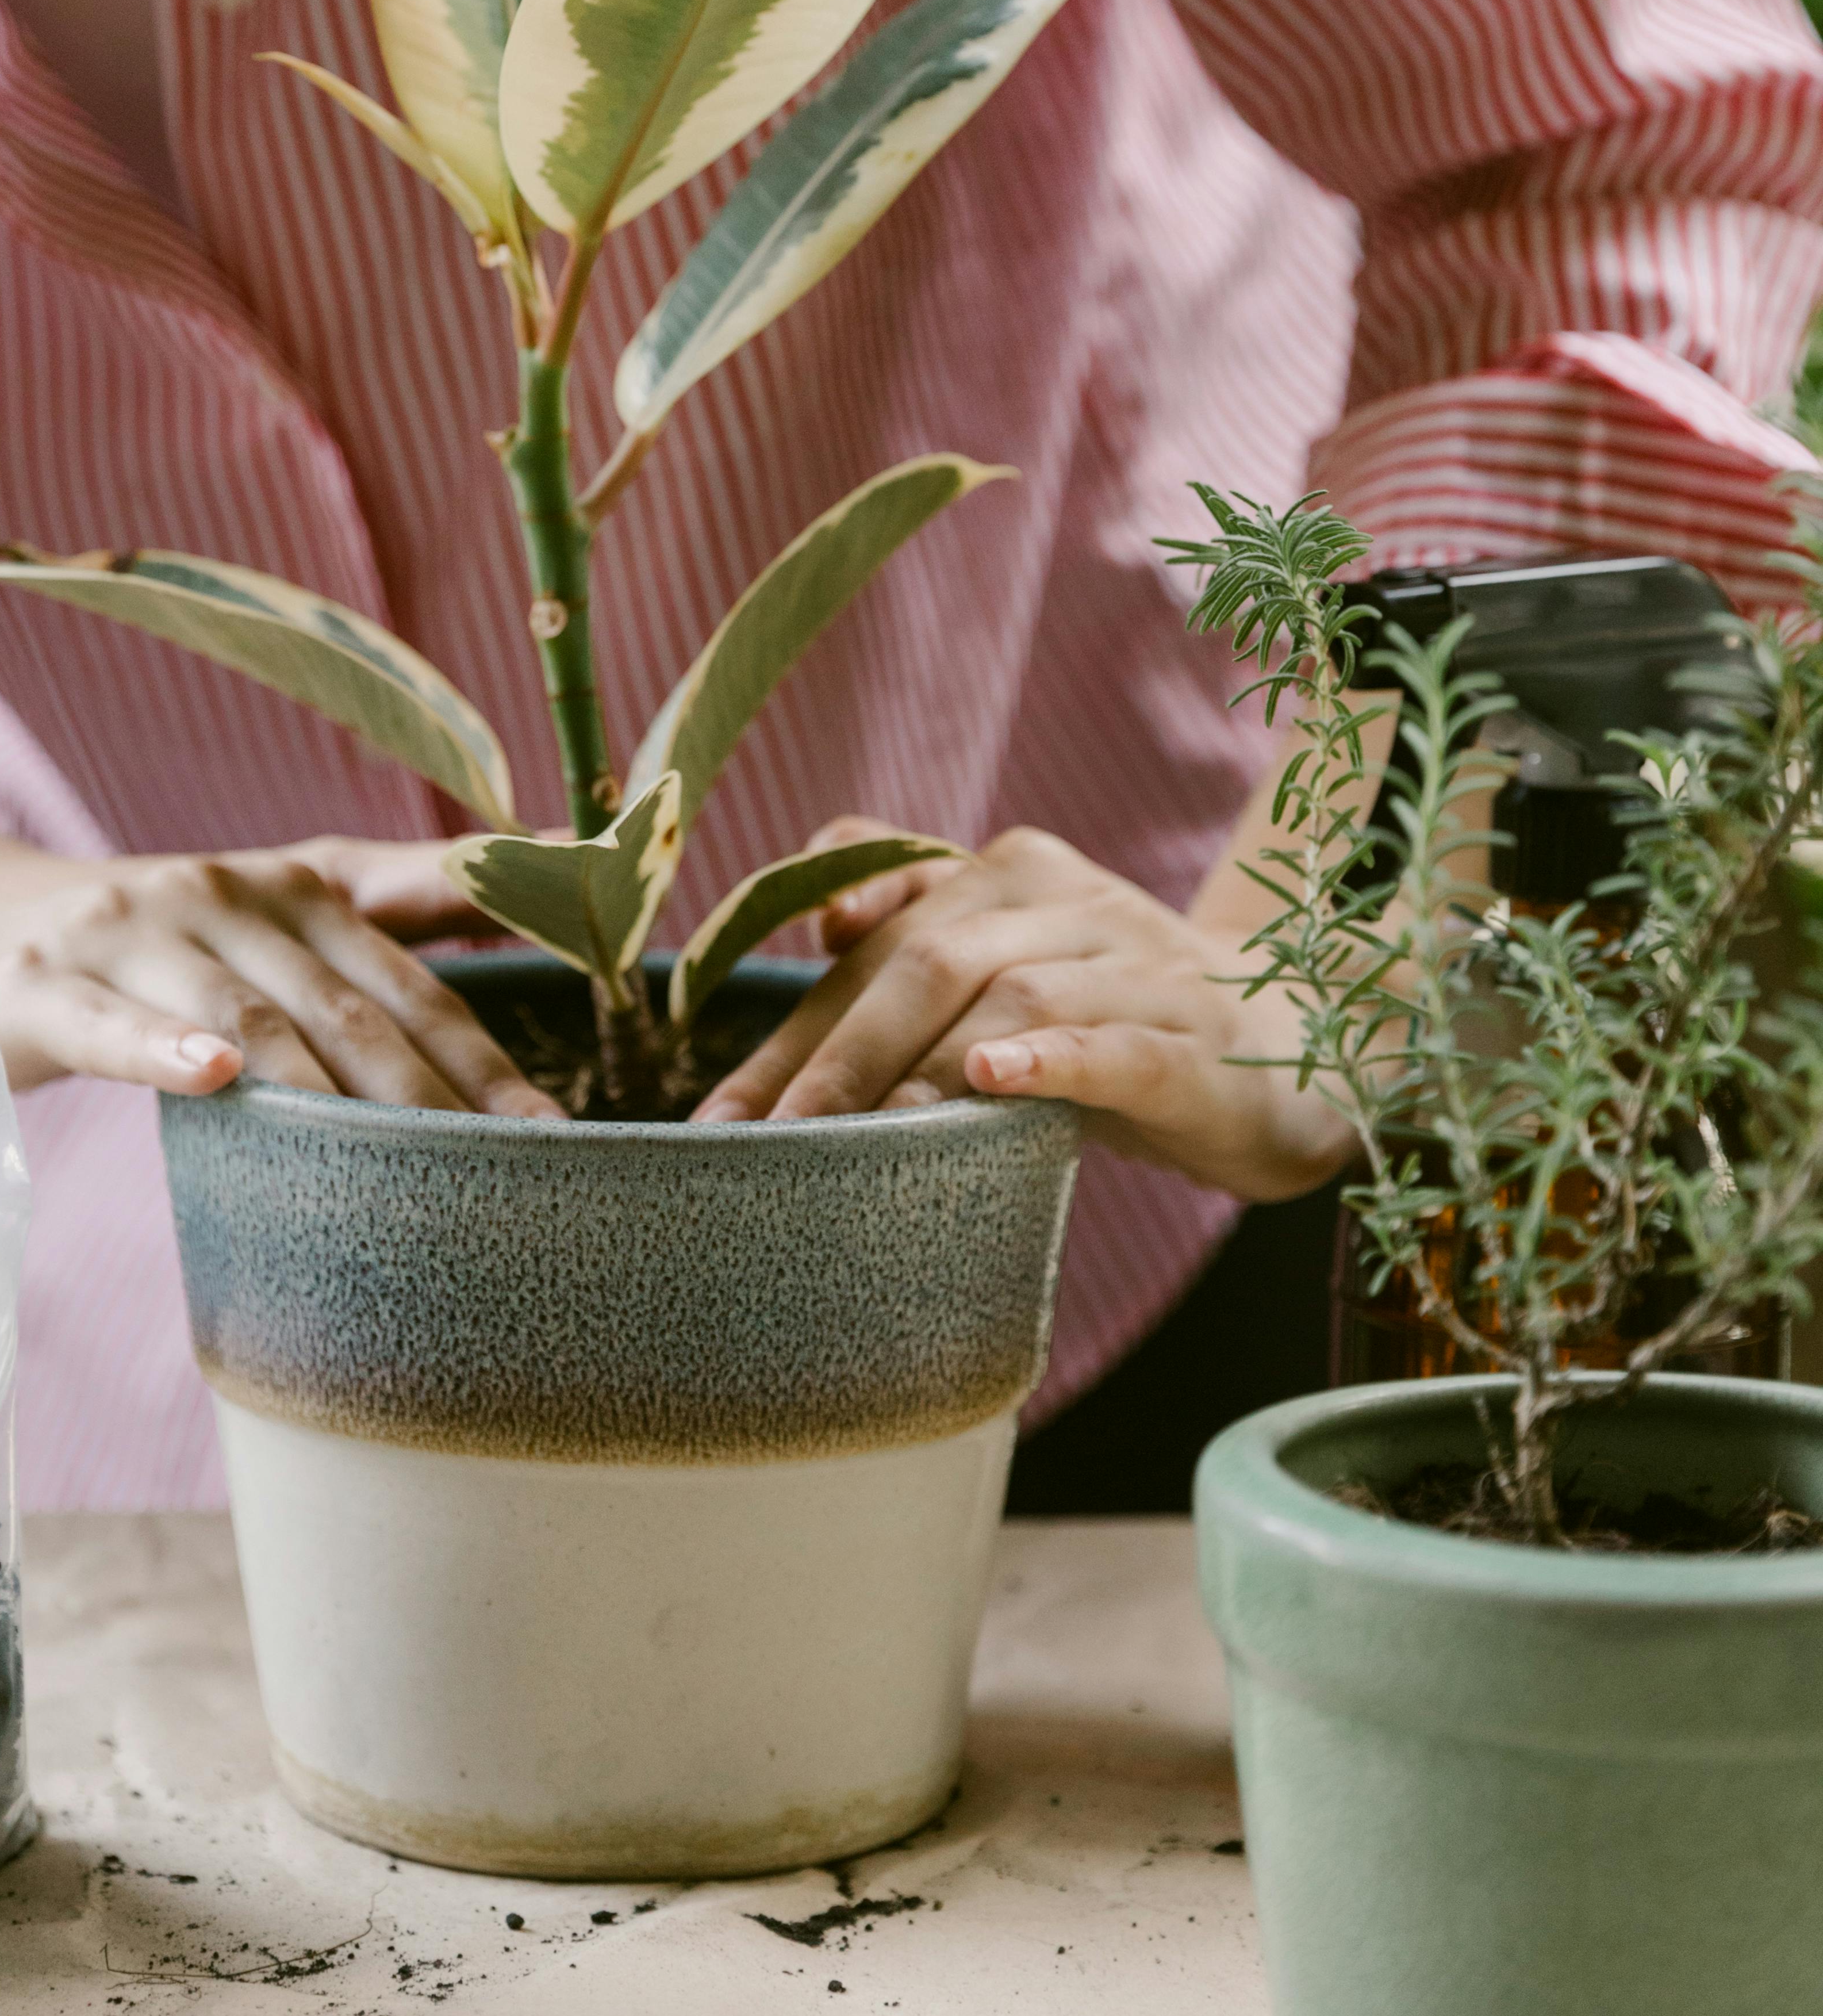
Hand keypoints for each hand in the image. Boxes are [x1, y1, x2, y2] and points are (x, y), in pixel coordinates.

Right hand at [0, 834, 556, 1115]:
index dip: (481, 1054)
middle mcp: (224, 896)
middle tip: (499, 1177)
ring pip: (248, 1022)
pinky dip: (165, 1053)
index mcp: (293, 886)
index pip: (408, 980)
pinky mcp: (47, 981)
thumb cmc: (156, 933)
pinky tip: (215, 1081)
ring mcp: (133, 933)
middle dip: (428, 1096)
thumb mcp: (276, 907)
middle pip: (345, 1008)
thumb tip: (543, 875)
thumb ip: (401, 901)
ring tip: (394, 1162)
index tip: (551, 1128)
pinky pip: (114, 1024)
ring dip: (325, 1094)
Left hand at [689, 817, 1349, 1198]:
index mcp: (1008, 872)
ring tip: (860, 1139)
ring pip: (1012, 997)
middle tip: (774, 1143)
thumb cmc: (1115, 1017)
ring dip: (924, 1070)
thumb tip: (814, 928)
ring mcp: (1140, 965)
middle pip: (930, 960)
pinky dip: (1050, 1058)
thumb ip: (911, 947)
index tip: (720, 1119)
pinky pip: (1115, 1040)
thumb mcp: (1007, 968)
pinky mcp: (1198, 1039)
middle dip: (839, 1055)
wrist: (1295, 1043)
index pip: (874, 940)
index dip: (791, 1030)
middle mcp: (1070, 899)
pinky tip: (991, 1081)